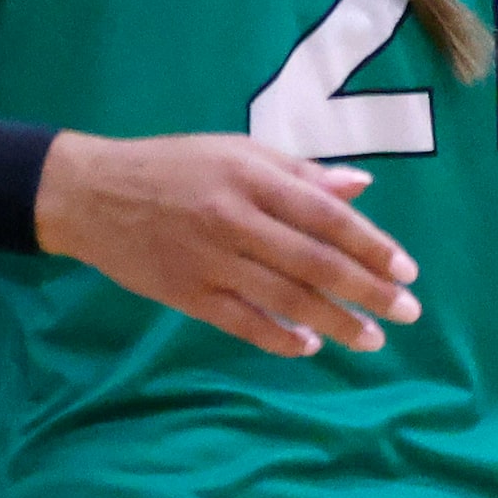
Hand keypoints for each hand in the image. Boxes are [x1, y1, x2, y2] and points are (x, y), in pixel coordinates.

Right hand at [33, 133, 416, 355]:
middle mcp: (234, 218)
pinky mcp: (186, 293)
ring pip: (285, 298)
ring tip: (371, 338)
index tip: (407, 269)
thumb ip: (298, 171)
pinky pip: (243, 322)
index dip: (370, 244)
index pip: (325, 214)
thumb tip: (360, 185)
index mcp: (250, 177)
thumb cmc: (171, 166)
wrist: (90, 193)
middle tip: (407, 311)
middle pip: (314, 262)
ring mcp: (210, 260)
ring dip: (335, 322)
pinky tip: (310, 347)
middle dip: (368, 290)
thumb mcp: (234, 150)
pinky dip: (280, 338)